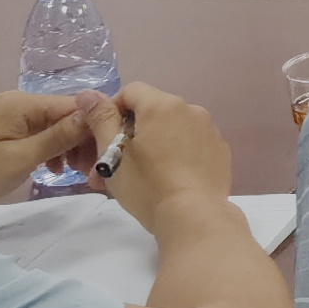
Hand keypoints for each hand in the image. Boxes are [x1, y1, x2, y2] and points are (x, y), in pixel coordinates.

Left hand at [0, 87, 117, 214]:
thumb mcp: (20, 159)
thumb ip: (59, 136)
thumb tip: (95, 113)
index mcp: (21, 103)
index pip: (74, 106)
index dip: (95, 127)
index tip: (107, 157)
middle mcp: (14, 102)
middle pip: (63, 115)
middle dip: (81, 140)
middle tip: (89, 172)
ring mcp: (2, 117)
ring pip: (49, 127)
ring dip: (65, 148)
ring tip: (72, 175)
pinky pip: (32, 135)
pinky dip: (46, 151)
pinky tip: (49, 170)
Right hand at [96, 82, 234, 233]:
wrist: (194, 215)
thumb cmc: (147, 185)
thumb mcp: (113, 153)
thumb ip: (101, 118)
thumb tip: (88, 94)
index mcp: (163, 105)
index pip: (131, 91)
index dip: (112, 111)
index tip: (104, 138)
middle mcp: (191, 110)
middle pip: (152, 111)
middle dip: (131, 132)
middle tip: (115, 164)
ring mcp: (209, 129)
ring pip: (172, 128)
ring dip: (153, 143)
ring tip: (140, 176)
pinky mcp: (220, 150)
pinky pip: (191, 143)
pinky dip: (177, 153)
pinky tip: (169, 178)